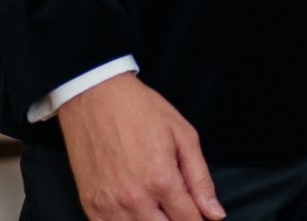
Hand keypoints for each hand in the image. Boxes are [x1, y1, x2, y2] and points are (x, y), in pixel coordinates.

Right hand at [58, 72, 224, 220]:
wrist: (94, 98)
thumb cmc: (139, 111)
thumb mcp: (183, 135)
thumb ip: (201, 179)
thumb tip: (215, 214)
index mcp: (161, 180)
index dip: (199, 220)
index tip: (199, 214)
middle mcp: (135, 199)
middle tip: (177, 208)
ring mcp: (110, 206)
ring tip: (158, 207)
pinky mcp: (91, 208)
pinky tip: (136, 211)